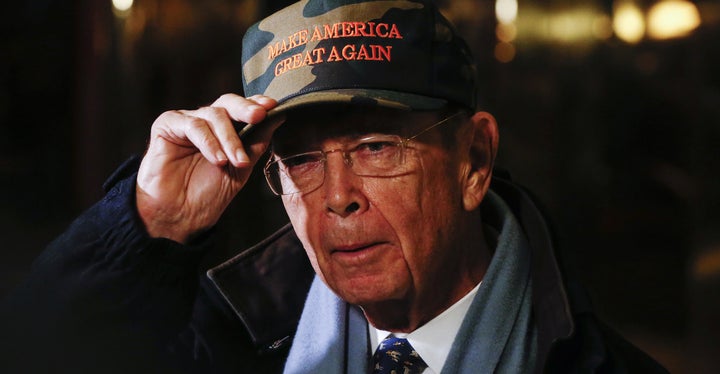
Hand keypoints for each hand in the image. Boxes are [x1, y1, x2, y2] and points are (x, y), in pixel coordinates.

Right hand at [136, 94, 284, 242]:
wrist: (181, 215)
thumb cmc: (209, 193)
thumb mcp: (241, 167)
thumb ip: (257, 142)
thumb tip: (278, 117)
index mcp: (224, 128)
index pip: (242, 108)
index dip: (256, 104)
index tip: (273, 106)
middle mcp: (206, 121)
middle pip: (228, 103)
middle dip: (246, 109)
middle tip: (260, 116)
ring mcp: (186, 121)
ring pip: (214, 115)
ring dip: (229, 139)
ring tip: (235, 162)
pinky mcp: (167, 125)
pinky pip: (193, 125)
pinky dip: (209, 142)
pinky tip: (218, 160)